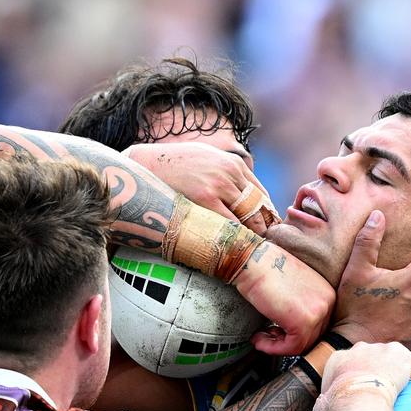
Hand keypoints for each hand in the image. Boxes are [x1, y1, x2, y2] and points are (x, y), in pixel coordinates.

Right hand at [124, 142, 275, 235]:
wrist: (145, 163)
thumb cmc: (173, 165)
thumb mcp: (206, 158)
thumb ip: (224, 172)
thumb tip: (238, 192)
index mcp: (234, 163)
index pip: (261, 194)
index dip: (265, 217)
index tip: (263, 233)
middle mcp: (231, 172)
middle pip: (259, 207)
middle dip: (262, 228)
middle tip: (261, 247)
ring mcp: (220, 185)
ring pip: (248, 216)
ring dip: (251, 235)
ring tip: (248, 251)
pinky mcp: (205, 198)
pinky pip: (230, 222)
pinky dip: (235, 236)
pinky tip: (232, 248)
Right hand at [238, 242, 334, 355]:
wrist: (252, 260)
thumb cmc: (264, 269)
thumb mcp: (290, 289)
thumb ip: (297, 307)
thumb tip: (290, 329)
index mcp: (326, 293)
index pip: (316, 326)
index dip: (292, 334)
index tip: (273, 331)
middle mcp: (327, 302)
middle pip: (311, 337)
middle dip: (285, 341)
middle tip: (265, 336)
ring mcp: (318, 311)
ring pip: (301, 344)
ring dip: (276, 346)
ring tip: (260, 337)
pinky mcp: (304, 321)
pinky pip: (292, 347)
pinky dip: (273, 348)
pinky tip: (258, 338)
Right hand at [310, 342, 410, 410]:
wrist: (361, 401)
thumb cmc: (339, 408)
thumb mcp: (320, 408)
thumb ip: (322, 404)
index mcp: (337, 359)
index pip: (348, 364)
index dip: (355, 378)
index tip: (359, 391)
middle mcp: (358, 348)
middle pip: (370, 357)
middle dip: (374, 370)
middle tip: (377, 389)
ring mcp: (380, 348)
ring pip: (390, 357)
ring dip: (392, 370)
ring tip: (393, 388)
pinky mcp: (399, 353)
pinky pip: (409, 362)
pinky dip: (410, 373)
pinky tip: (407, 385)